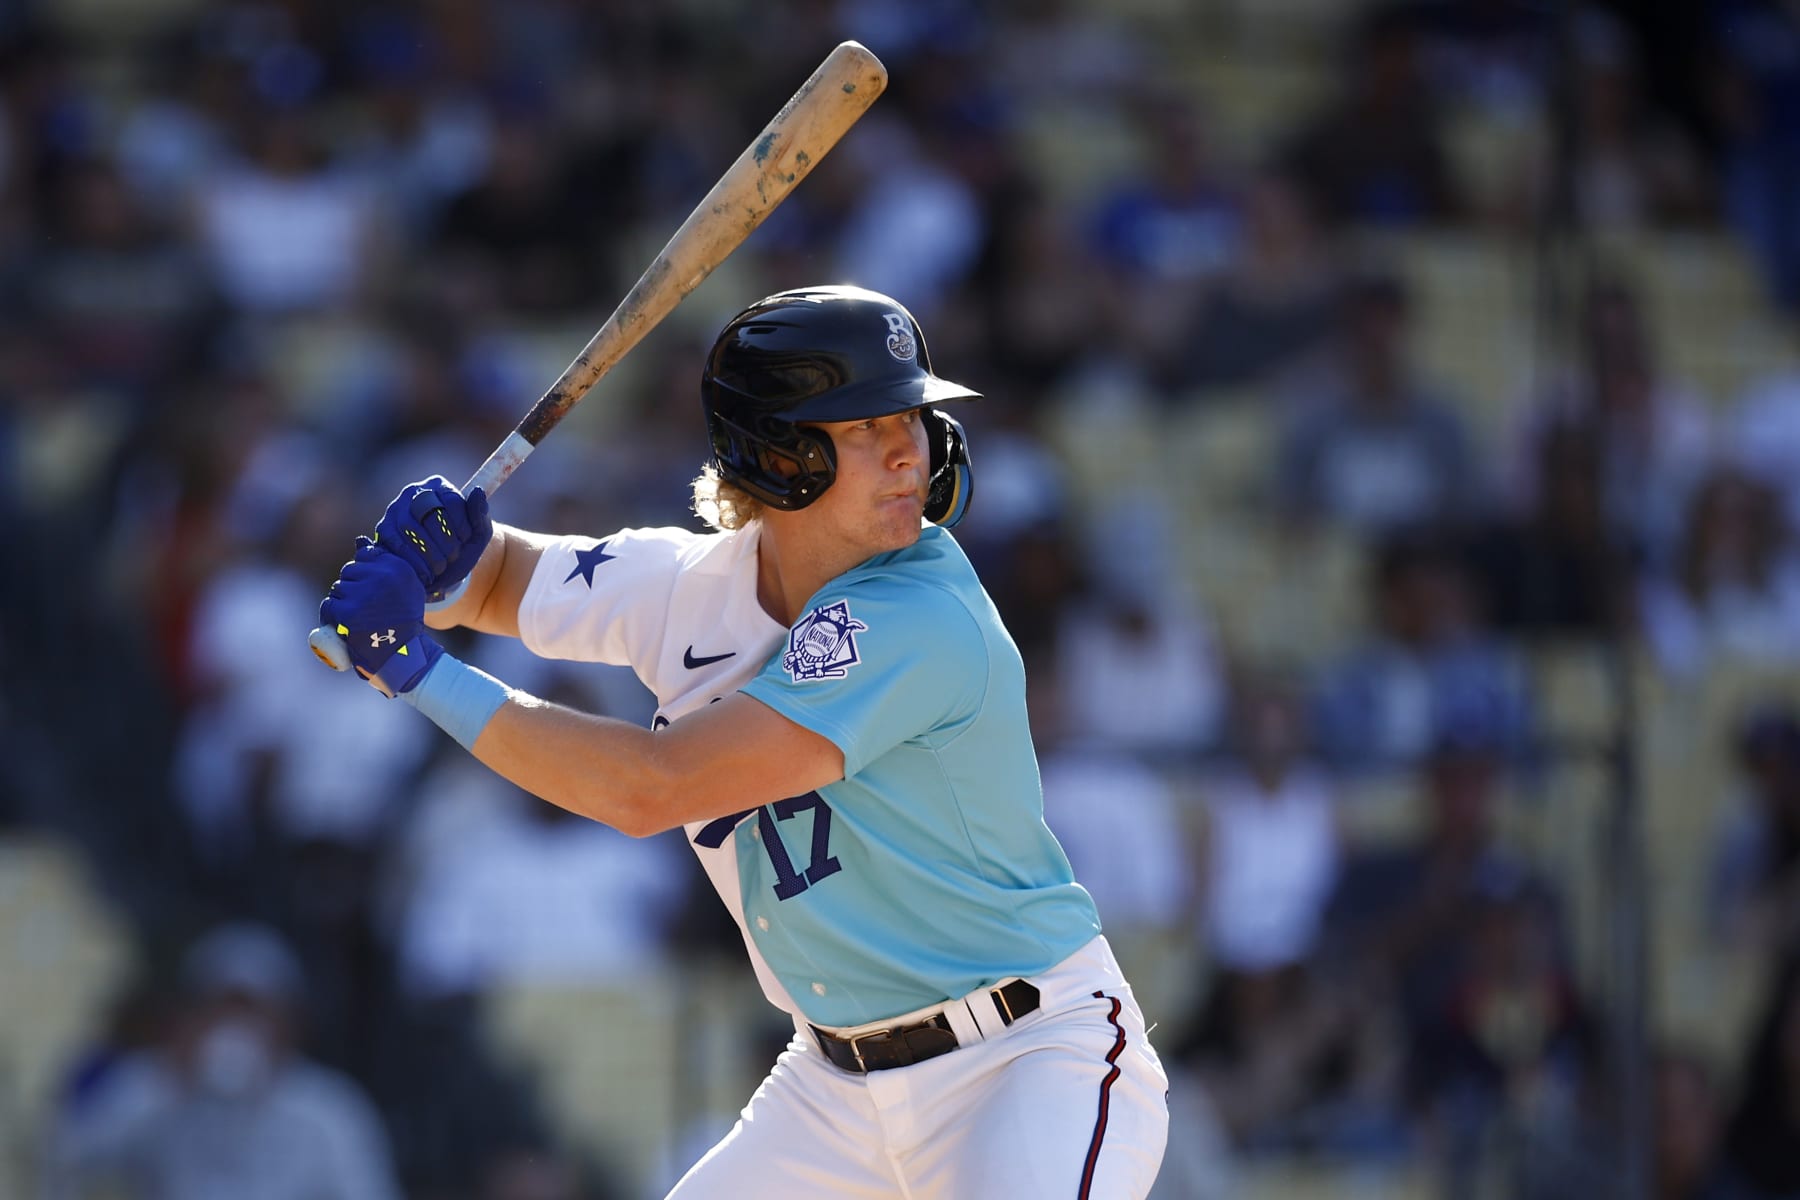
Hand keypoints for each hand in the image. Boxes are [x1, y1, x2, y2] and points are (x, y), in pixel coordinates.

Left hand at [319, 538, 443, 696]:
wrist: (403, 654)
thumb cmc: (403, 620)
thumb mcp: (404, 588)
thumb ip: (383, 564)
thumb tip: (358, 541)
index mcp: (398, 567)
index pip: (366, 556)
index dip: (367, 576)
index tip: (377, 595)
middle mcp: (382, 577)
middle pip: (350, 571)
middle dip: (354, 588)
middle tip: (368, 609)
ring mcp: (364, 594)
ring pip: (339, 588)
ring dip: (344, 603)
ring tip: (360, 619)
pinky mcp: (348, 612)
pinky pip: (330, 606)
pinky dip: (334, 617)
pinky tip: (347, 626)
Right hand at [374, 476, 491, 600]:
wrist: (441, 571)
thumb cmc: (461, 547)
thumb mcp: (478, 534)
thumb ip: (480, 514)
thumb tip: (477, 492)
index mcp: (440, 487)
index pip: (451, 500)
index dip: (461, 524)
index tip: (465, 540)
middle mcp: (415, 492)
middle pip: (429, 513)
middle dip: (444, 540)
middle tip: (452, 556)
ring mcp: (396, 509)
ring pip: (410, 527)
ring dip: (429, 551)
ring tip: (440, 566)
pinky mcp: (384, 528)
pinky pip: (395, 542)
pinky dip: (413, 560)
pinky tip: (425, 571)